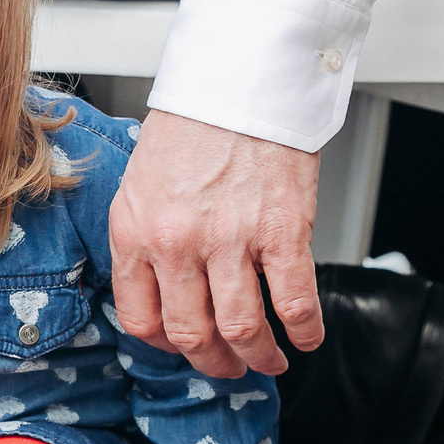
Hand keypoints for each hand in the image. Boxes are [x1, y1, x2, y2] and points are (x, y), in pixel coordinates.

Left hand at [110, 110, 322, 379]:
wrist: (240, 77)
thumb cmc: (194, 122)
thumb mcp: (140, 181)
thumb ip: (145, 236)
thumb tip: (159, 285)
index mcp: (136, 232)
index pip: (141, 318)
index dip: (165, 344)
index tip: (183, 346)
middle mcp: (177, 243)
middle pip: (191, 334)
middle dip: (213, 362)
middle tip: (230, 366)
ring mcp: (230, 241)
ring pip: (241, 328)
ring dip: (259, 356)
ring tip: (270, 360)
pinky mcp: (281, 232)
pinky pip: (294, 302)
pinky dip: (304, 330)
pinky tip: (307, 336)